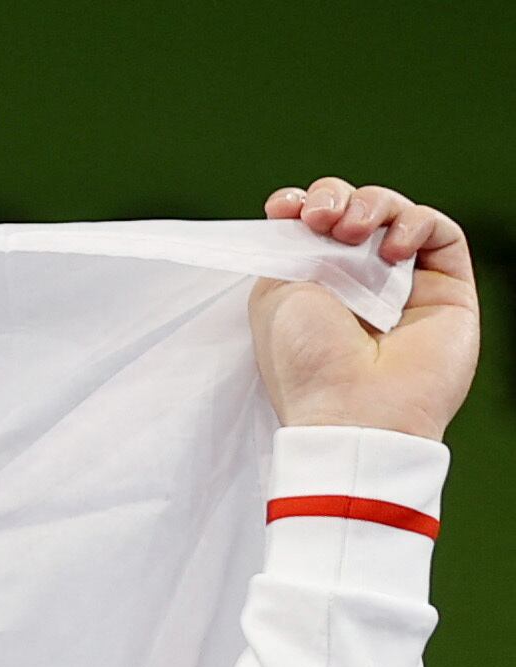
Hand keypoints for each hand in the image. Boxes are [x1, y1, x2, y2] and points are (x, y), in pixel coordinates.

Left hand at [255, 179, 477, 441]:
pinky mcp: (448, 288)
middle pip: (355, 211)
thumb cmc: (308, 363)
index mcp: (314, 288)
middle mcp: (360, 284)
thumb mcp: (276, 296)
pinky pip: (440, 231)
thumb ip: (291, 248)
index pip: (315, 228)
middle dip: (336, 198)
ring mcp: (406, 285)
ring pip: (396, 214)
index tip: (285, 207)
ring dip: (372, 206)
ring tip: (351, 230)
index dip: (304, 204)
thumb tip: (307, 212)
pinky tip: (394, 250)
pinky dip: (416, 224)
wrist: (354, 409)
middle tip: (321, 218)